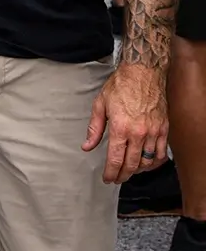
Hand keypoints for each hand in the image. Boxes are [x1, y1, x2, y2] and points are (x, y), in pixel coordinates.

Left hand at [83, 63, 168, 184]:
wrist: (143, 72)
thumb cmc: (121, 85)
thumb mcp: (100, 104)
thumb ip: (94, 128)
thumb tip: (87, 146)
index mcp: (120, 127)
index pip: (115, 159)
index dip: (110, 172)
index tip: (107, 178)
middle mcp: (138, 132)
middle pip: (131, 164)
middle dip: (122, 175)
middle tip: (116, 178)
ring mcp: (153, 132)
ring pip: (146, 161)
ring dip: (137, 170)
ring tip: (129, 171)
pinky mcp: (163, 128)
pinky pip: (160, 153)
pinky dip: (154, 162)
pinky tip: (146, 163)